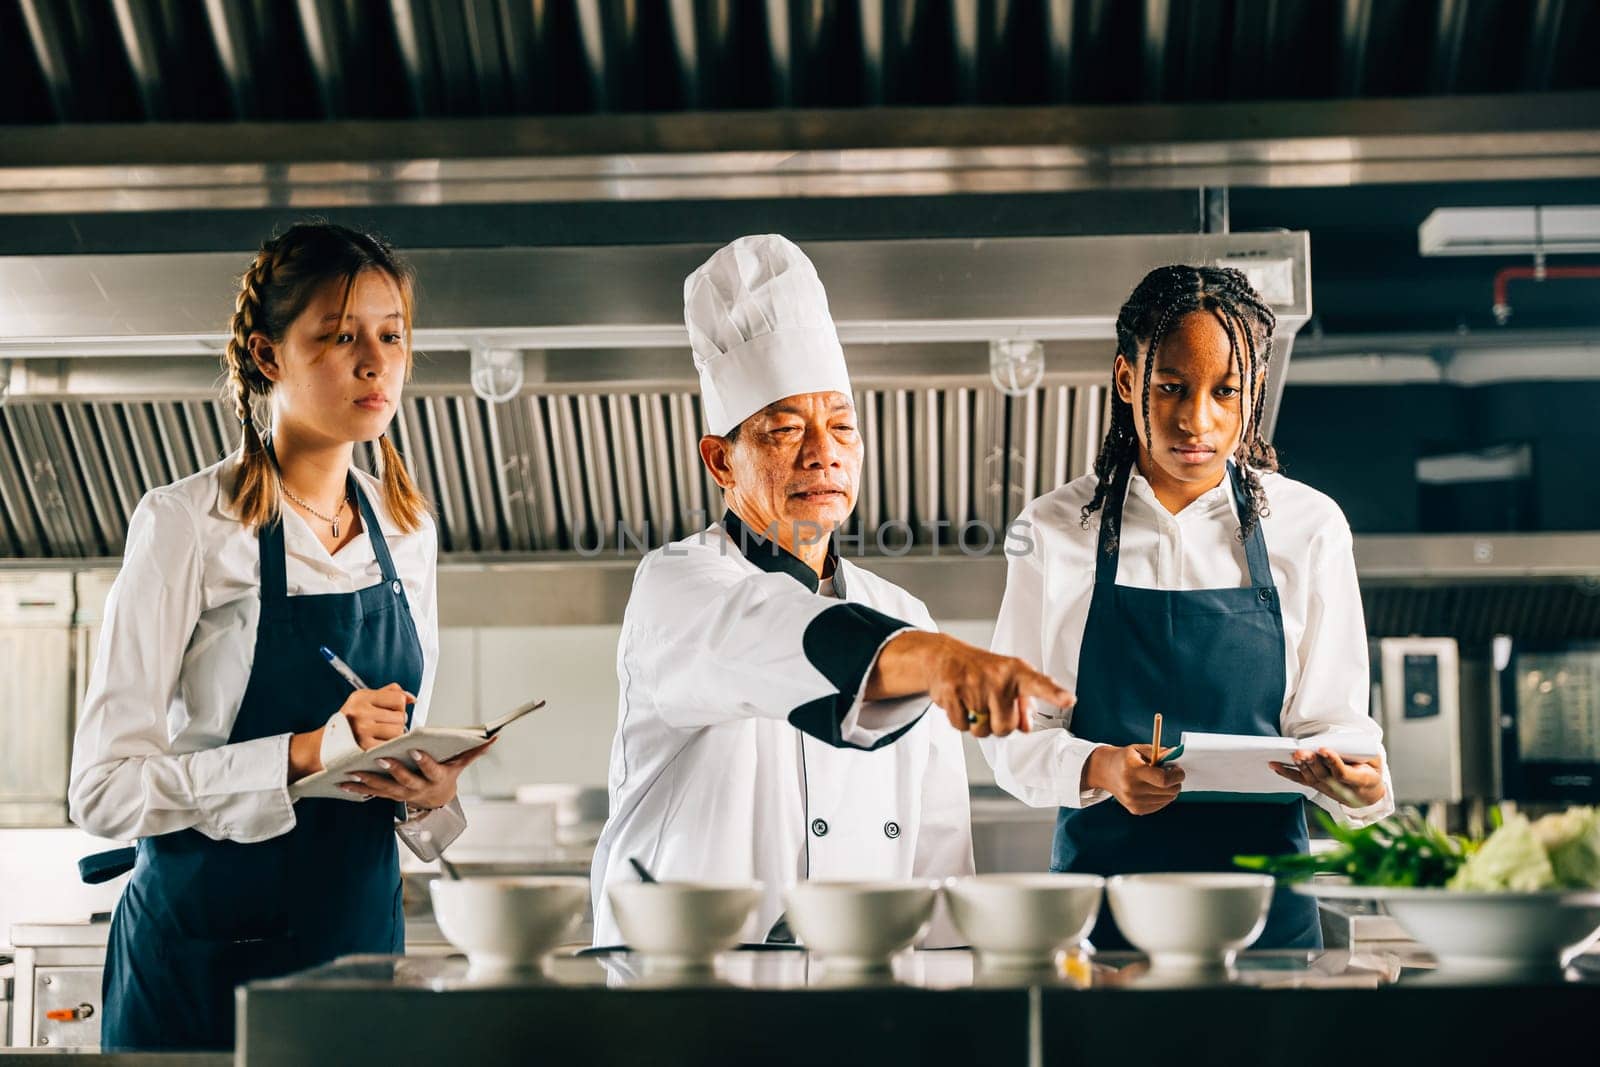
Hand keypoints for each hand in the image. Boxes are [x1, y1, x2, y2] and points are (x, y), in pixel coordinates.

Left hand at [338, 739, 496, 809]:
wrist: (435, 800)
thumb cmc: (446, 774)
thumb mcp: (461, 764)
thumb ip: (474, 750)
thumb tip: (494, 737)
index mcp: (434, 778)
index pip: (430, 769)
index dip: (424, 761)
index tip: (416, 749)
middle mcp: (417, 789)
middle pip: (404, 780)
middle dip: (392, 770)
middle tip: (380, 758)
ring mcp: (401, 794)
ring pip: (384, 788)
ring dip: (367, 781)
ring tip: (352, 772)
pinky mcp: (388, 796)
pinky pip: (371, 792)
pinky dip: (357, 789)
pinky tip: (342, 782)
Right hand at [339, 683, 415, 749]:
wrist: (329, 740)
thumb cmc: (352, 718)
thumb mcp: (366, 699)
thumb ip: (391, 693)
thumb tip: (412, 699)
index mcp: (362, 697)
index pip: (398, 698)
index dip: (399, 705)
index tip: (392, 709)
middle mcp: (361, 712)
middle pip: (400, 717)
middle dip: (398, 721)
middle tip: (387, 723)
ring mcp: (362, 730)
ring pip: (398, 732)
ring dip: (395, 734)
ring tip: (383, 733)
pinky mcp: (364, 746)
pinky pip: (390, 745)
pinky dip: (389, 744)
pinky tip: (380, 741)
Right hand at [867, 631, 1075, 737]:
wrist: (945, 655)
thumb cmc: (983, 671)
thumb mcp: (1008, 680)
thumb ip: (1023, 705)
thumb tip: (1026, 728)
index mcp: (1017, 671)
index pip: (1039, 684)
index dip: (1054, 694)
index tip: (1069, 700)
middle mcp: (997, 676)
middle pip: (1005, 727)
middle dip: (997, 725)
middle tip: (989, 706)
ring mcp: (973, 683)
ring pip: (981, 730)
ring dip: (977, 724)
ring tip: (973, 702)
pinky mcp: (950, 690)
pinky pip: (960, 725)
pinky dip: (959, 720)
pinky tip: (958, 701)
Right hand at [1083, 744, 1184, 814]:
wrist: (1105, 772)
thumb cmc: (1125, 759)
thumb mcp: (1139, 749)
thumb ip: (1159, 752)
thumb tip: (1177, 755)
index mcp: (1132, 770)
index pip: (1163, 779)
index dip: (1176, 775)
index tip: (1179, 770)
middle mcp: (1131, 788)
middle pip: (1168, 791)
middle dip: (1176, 782)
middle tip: (1171, 774)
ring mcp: (1133, 801)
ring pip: (1167, 799)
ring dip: (1169, 789)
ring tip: (1159, 780)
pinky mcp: (1135, 810)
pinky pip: (1160, 805)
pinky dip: (1162, 797)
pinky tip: (1154, 788)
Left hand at [1270, 747, 1385, 807]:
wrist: (1368, 795)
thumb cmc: (1372, 771)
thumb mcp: (1376, 761)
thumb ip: (1365, 752)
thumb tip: (1345, 739)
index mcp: (1360, 781)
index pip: (1343, 773)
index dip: (1333, 762)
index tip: (1324, 750)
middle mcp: (1341, 788)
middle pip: (1324, 776)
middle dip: (1312, 763)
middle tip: (1302, 752)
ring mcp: (1327, 789)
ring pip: (1311, 778)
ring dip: (1300, 766)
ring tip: (1293, 755)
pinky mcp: (1318, 787)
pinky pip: (1300, 780)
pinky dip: (1287, 773)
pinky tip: (1275, 765)